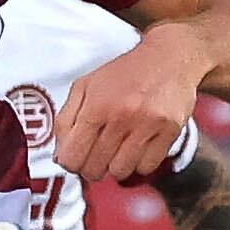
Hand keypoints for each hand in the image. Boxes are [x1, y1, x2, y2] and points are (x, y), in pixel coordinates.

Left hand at [52, 20, 205, 181]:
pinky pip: (147, 167)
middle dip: (92, 167)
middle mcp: (121, 116)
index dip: (71, 163)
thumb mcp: (86, 86)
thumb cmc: (125, 73)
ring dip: (116, 166)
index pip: (72, 156)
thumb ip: (67, 119)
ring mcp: (147, 125)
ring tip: (119, 150)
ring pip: (121, 172)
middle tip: (97, 155)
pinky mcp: (169, 132)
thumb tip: (60, 155)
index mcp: (96, 104)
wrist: (168, 57)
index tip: (76, 158)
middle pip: (95, 168)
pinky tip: (138, 147)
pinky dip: (140, 163)